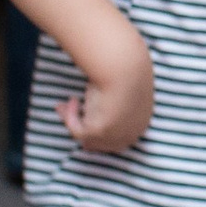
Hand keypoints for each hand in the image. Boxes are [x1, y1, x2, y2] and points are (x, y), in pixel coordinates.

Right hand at [58, 20, 153, 153]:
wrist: (124, 65)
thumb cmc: (126, 68)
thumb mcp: (124, 87)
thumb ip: (116, 98)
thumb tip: (104, 99)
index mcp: (142, 122)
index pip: (119, 134)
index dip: (98, 124)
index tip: (85, 111)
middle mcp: (131, 134)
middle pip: (102, 141)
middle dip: (83, 126)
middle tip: (66, 110)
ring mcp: (116, 136)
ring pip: (88, 138)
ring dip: (73, 121)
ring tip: (63, 104)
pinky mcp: (100, 133)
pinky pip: (78, 132)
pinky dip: (71, 117)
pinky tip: (73, 100)